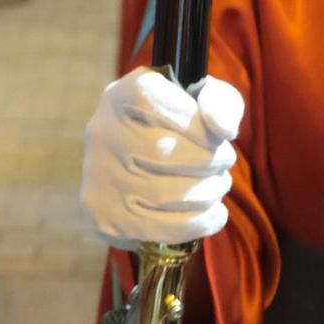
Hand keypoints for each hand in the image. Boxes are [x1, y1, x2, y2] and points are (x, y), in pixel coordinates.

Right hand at [82, 66, 243, 249]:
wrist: (137, 164)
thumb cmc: (179, 127)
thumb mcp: (202, 101)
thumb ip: (221, 101)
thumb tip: (223, 129)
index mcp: (123, 95)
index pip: (154, 102)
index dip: (197, 125)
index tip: (219, 138)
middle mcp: (102, 133)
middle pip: (161, 152)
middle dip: (208, 163)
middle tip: (223, 166)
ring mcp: (99, 178)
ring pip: (161, 194)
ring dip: (206, 194)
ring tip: (217, 187)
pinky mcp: (105, 217)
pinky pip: (157, 228)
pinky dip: (197, 223)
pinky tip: (212, 213)